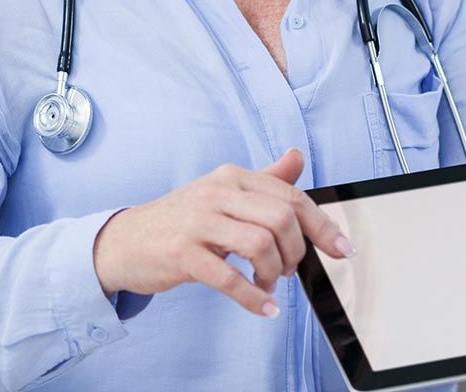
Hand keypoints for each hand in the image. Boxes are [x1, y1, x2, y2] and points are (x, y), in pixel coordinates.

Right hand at [92, 148, 352, 316]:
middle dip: (296, 253)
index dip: (322, 225)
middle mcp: (218, 192)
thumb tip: (298, 158)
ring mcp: (198, 221)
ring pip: (260, 245)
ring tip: (269, 286)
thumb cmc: (181, 220)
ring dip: (274, 274)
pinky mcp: (182, 252)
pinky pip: (229, 278)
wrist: (123, 241)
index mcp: (234, 176)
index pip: (291, 197)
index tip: (342, 249)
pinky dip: (253, 297)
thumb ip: (264, 180)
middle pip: (281, 220)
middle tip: (289, 271)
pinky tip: (263, 307)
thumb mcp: (223, 193)